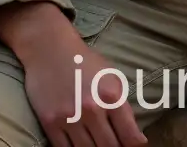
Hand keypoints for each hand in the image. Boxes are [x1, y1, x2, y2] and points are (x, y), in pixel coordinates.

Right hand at [0, 1, 147, 146]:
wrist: (49, 48)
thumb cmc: (84, 62)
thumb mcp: (111, 77)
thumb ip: (122, 108)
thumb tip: (137, 139)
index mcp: (110, 95)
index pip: (129, 136)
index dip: (134, 146)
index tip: (134, 146)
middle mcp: (91, 109)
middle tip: (116, 146)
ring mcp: (69, 118)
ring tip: (99, 145)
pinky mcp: (50, 123)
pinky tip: (81, 145)